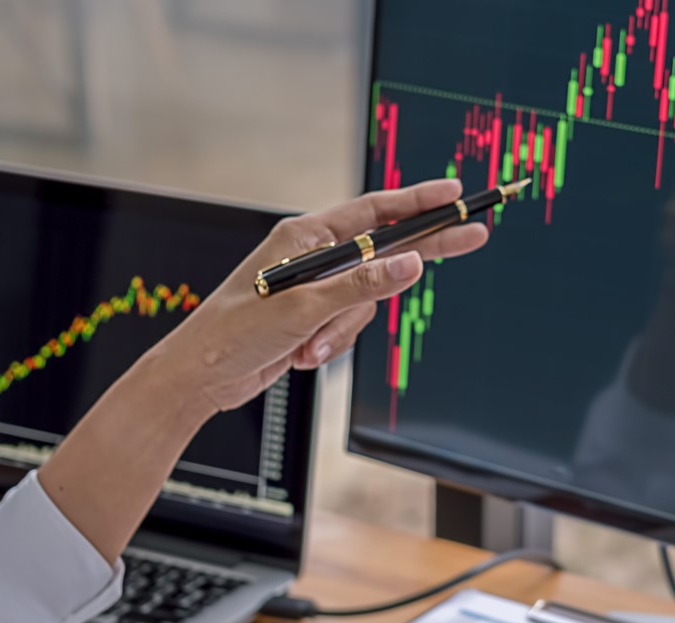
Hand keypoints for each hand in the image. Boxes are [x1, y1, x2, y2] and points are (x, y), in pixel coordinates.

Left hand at [150, 179, 486, 412]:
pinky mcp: (312, 318)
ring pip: (366, 303)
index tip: (454, 195)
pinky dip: (331, 344)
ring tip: (309, 345)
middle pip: (382, 253)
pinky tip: (301, 353)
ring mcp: (314, 289)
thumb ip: (363, 285)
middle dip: (419, 254)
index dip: (418, 202)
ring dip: (343, 330)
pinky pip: (348, 327)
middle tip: (472, 236)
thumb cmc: (234, 331)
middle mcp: (312, 257)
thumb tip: (411, 264)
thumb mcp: (305, 308)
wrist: (202, 376)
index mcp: (306, 237)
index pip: (375, 213)